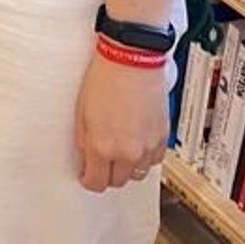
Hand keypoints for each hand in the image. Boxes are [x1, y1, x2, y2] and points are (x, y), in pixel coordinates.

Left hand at [74, 51, 170, 190]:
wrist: (131, 61)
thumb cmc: (104, 79)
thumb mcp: (81, 111)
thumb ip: (84, 140)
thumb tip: (86, 155)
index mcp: (103, 146)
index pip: (97, 182)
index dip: (89, 180)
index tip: (87, 174)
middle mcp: (127, 152)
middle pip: (118, 181)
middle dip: (108, 174)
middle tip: (102, 161)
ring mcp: (148, 146)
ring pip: (138, 173)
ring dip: (128, 166)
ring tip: (120, 149)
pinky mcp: (163, 137)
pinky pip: (155, 160)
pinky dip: (146, 156)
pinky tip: (136, 141)